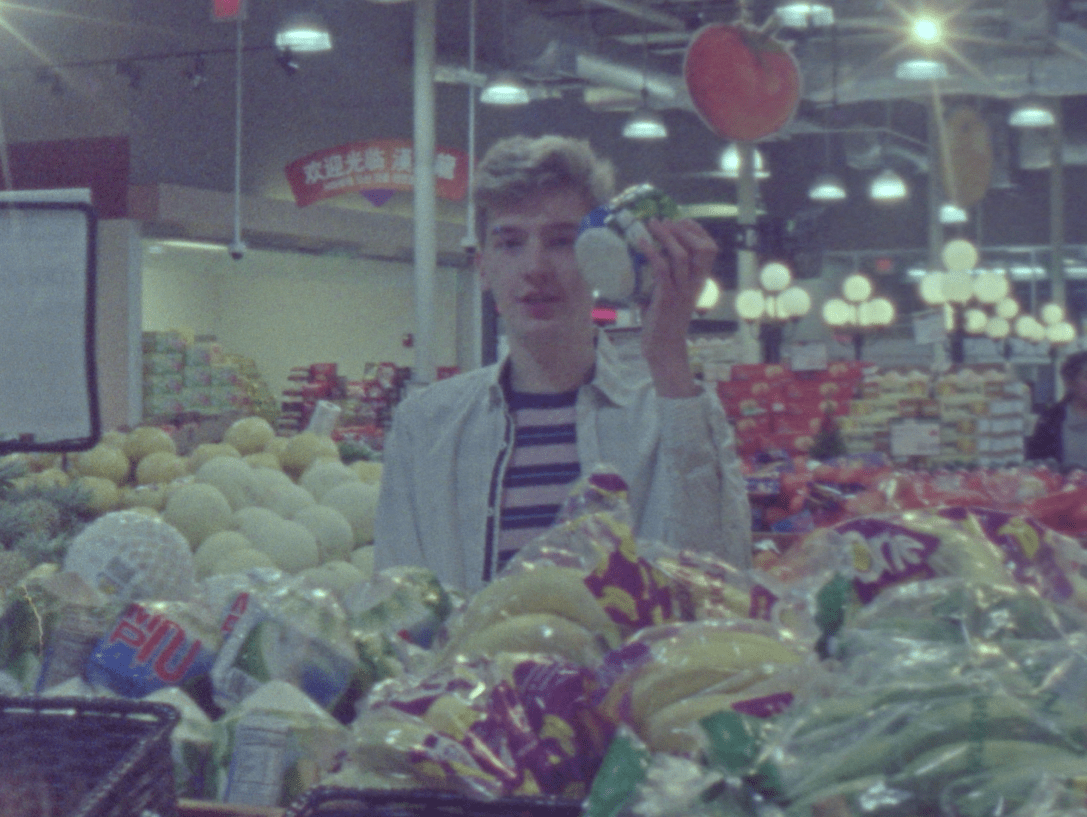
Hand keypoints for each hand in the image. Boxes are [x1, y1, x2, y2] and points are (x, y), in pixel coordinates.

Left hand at [636, 218, 718, 397]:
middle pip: (704, 249)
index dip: (697, 231)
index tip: (681, 221)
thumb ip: (665, 278)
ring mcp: (681, 292)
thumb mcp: (671, 295)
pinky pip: (662, 270)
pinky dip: (651, 252)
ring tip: (652, 224)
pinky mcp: (666, 299)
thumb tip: (646, 257)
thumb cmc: (664, 323)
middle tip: (665, 221)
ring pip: (682, 256)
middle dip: (684, 229)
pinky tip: (641, 242)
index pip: (710, 250)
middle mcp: (694, 285)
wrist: (664, 350)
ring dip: (666, 236)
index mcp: (699, 282)